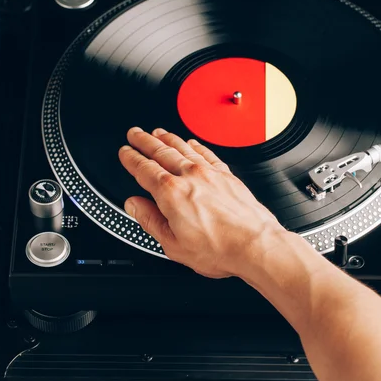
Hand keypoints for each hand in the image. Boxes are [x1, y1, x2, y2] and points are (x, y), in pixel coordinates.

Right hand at [118, 127, 284, 277]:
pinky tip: (192, 143)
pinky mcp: (228, 176)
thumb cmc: (220, 248)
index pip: (144, 169)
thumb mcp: (173, 245)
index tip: (125, 152)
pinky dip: (196, 146)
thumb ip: (150, 221)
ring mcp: (211, 174)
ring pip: (184, 148)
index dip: (132, 158)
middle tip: (135, 133)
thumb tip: (134, 206)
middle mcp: (191, 177)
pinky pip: (207, 153)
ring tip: (158, 132)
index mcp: (172, 193)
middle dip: (145, 141)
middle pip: (162, 152)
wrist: (255, 244)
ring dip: (168, 138)